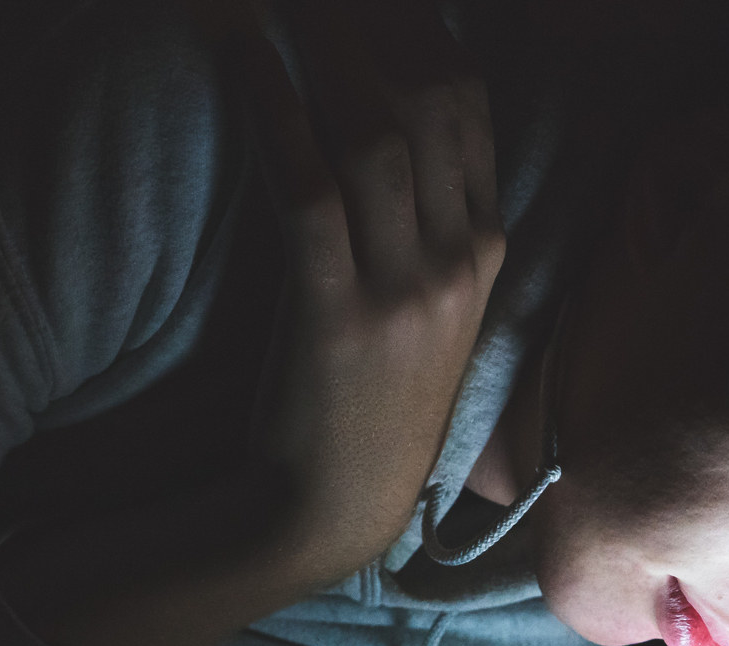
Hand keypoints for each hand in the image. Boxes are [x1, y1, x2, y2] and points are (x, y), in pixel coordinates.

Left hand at [0, 2, 504, 645]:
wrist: (329, 513)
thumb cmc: (364, 403)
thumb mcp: (427, 311)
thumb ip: (428, 222)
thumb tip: (387, 118)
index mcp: (484, 252)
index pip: (467, 105)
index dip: (415, 25)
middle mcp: (459, 263)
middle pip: (430, 97)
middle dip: (371, 18)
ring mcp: (406, 293)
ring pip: (376, 129)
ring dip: (320, 42)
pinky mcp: (339, 318)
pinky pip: (310, 186)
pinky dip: (274, 108)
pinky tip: (244, 52)